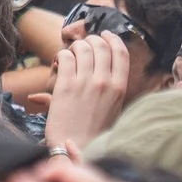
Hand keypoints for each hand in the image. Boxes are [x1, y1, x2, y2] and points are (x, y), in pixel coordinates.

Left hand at [43, 31, 132, 152]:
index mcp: (119, 88)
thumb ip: (111, 87)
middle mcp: (104, 83)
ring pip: (81, 48)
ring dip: (75, 46)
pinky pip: (64, 57)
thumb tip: (106, 69)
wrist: (77, 146)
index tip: (106, 34)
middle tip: (85, 44)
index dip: (113, 39)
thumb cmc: (95, 131)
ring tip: (72, 53)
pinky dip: (62, 54)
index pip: (121, 53)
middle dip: (92, 40)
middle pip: (100, 46)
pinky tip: (60, 60)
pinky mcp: (65, 85)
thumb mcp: (113, 109)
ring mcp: (84, 83)